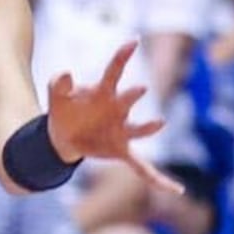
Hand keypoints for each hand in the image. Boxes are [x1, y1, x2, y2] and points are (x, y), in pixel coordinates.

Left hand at [45, 41, 184, 193]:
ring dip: (148, 127)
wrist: (64, 136)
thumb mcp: (56, 95)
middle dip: (133, 95)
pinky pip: (143, 168)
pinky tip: (177, 191)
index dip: (122, 56)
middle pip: (128, 99)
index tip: (133, 42)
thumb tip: (64, 72)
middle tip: (139, 89)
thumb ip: (58, 83)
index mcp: (104, 92)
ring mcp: (123, 131)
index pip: (114, 70)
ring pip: (139, 129)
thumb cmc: (65, 109)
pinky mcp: (122, 151)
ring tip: (159, 123)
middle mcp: (118, 109)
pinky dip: (159, 179)